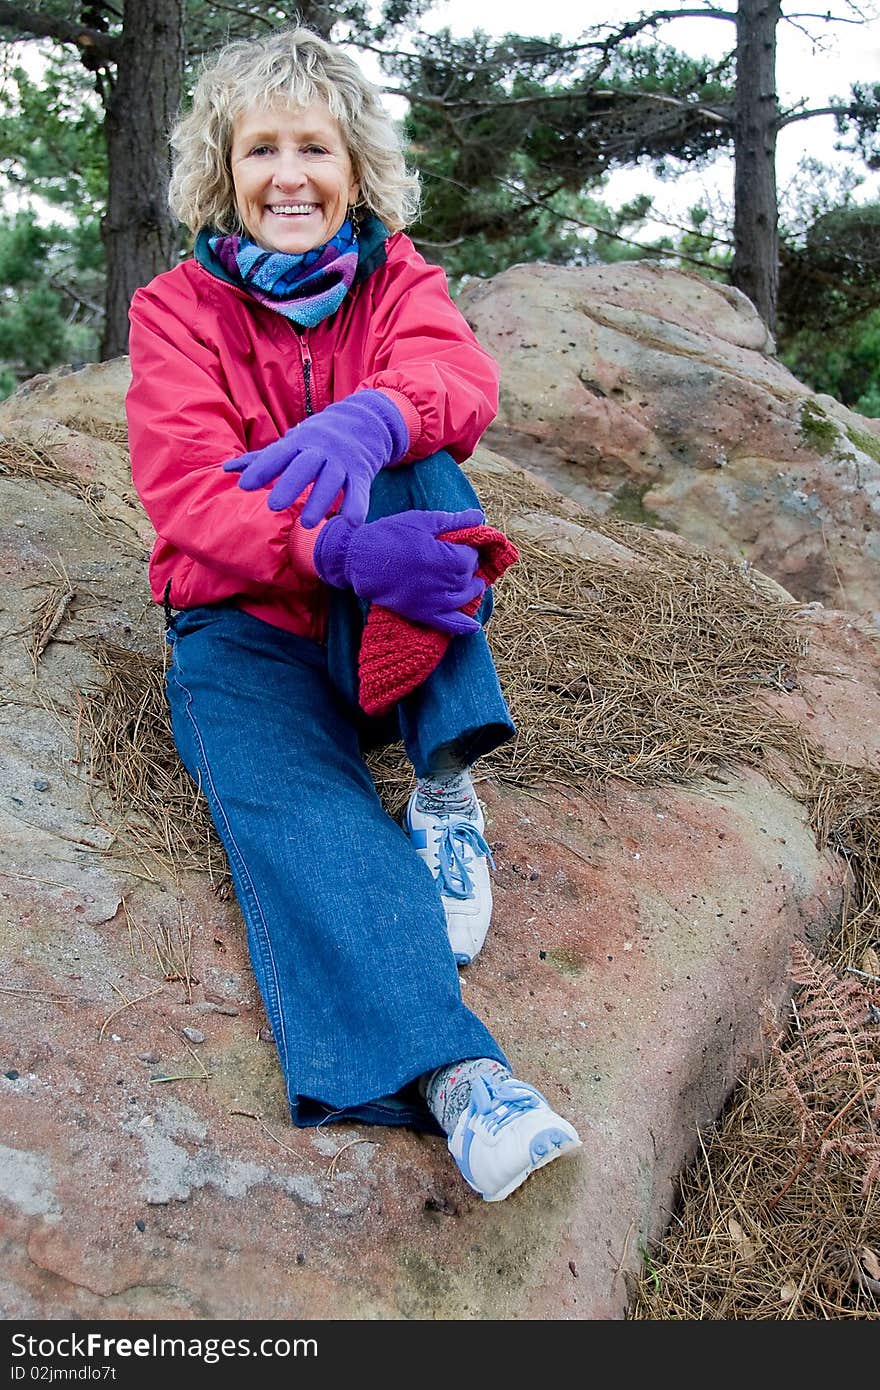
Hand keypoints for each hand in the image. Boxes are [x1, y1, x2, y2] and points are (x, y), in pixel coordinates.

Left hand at [223, 390, 408, 526]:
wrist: (364, 421)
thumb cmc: (317, 439)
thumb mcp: (291, 444)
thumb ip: (262, 459)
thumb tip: (226, 469)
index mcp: (298, 443)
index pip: (277, 455)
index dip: (261, 469)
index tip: (244, 485)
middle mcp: (320, 450)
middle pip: (304, 467)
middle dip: (290, 485)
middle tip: (274, 506)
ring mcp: (342, 461)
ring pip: (331, 480)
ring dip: (320, 500)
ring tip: (308, 524)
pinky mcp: (361, 471)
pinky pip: (359, 489)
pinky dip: (357, 504)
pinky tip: (351, 522)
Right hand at [314, 509, 486, 636]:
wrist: (358, 559)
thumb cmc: (389, 535)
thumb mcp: (421, 521)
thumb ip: (453, 521)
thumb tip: (479, 517)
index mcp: (441, 556)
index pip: (470, 558)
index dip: (470, 551)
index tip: (463, 547)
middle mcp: (439, 581)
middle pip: (467, 578)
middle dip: (469, 569)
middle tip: (463, 562)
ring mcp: (430, 600)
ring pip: (463, 598)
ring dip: (471, 591)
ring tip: (473, 584)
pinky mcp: (420, 612)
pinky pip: (447, 624)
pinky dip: (462, 625)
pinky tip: (473, 625)